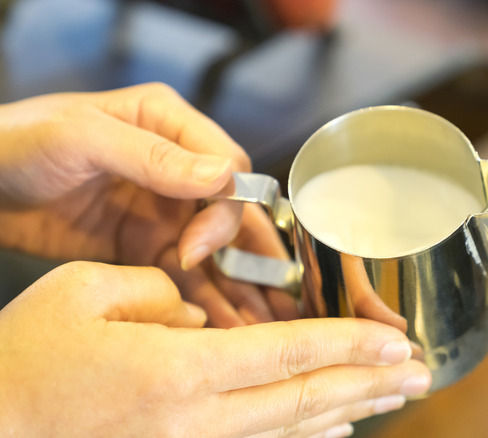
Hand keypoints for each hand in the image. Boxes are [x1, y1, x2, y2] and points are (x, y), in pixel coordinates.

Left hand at [0, 83, 294, 325]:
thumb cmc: (14, 143)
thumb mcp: (81, 138)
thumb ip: (152, 156)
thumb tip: (222, 176)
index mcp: (169, 125)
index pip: (228, 169)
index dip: (225, 211)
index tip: (196, 247)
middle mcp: (177, 168)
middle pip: (233, 215)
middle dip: (255, 259)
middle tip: (274, 301)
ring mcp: (162, 208)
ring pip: (216, 252)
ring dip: (240, 288)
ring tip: (262, 327)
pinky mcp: (144, 244)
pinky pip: (184, 275)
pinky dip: (204, 301)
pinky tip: (224, 328)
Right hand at [0, 262, 431, 436]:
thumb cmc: (22, 360)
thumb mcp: (85, 293)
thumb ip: (160, 292)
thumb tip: (204, 314)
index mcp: (178, 369)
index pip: (289, 352)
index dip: (350, 346)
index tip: (397, 342)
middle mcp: (196, 419)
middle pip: (306, 399)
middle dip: (371, 384)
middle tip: (421, 373)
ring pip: (292, 431)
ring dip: (351, 411)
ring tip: (396, 397)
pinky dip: (305, 435)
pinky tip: (334, 426)